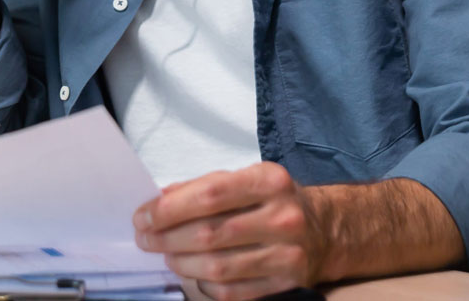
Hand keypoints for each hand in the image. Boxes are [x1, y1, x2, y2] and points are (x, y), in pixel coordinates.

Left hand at [132, 163, 326, 300]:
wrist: (325, 229)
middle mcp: (282, 217)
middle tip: (145, 239)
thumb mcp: (245, 178)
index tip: (143, 217)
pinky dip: (205, 285)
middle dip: (167, 238)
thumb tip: (159, 201)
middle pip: (210, 234)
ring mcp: (288, 254)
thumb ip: (203, 187)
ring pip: (218, 267)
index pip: (210, 195)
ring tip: (167, 255)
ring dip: (182, 263)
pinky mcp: (287, 283)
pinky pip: (233, 291)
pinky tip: (195, 274)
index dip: (169, 209)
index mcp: (269, 181)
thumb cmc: (271, 200)